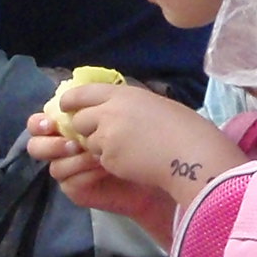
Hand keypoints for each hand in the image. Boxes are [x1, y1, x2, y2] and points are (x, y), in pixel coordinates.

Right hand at [26, 112, 178, 236]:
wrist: (156, 166)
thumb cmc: (138, 136)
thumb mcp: (117, 109)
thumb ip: (92, 100)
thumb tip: (66, 98)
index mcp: (68, 126)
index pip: (40, 122)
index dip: (40, 121)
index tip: (53, 121)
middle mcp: (64, 148)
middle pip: (35, 147)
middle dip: (48, 144)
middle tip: (71, 143)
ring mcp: (70, 171)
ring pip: (54, 167)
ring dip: (75, 159)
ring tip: (97, 156)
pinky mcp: (78, 190)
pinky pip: (70, 183)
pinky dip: (85, 174)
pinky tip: (103, 168)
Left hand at [56, 83, 247, 208]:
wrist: (191, 155)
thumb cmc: (185, 127)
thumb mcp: (154, 104)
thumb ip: (130, 105)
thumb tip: (115, 109)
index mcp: (123, 94)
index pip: (84, 92)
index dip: (71, 100)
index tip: (66, 106)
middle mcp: (109, 112)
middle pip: (80, 120)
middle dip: (86, 129)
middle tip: (103, 136)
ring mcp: (107, 136)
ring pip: (90, 143)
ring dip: (101, 148)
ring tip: (128, 150)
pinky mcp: (109, 159)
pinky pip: (102, 161)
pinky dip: (112, 164)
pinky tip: (134, 163)